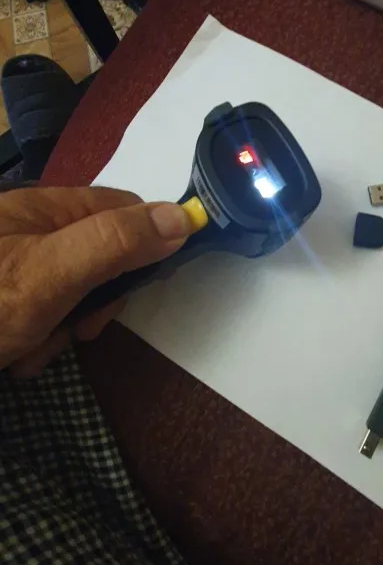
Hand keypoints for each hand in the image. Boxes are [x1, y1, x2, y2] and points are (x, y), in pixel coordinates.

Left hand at [0, 186, 191, 376]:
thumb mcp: (51, 273)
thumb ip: (114, 243)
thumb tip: (184, 217)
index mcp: (44, 207)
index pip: (122, 209)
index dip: (148, 241)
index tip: (153, 283)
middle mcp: (31, 232)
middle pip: (100, 258)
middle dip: (97, 302)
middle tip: (80, 329)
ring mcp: (17, 269)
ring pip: (71, 295)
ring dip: (62, 331)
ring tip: (32, 351)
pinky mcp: (7, 301)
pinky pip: (41, 317)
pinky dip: (37, 342)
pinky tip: (18, 356)